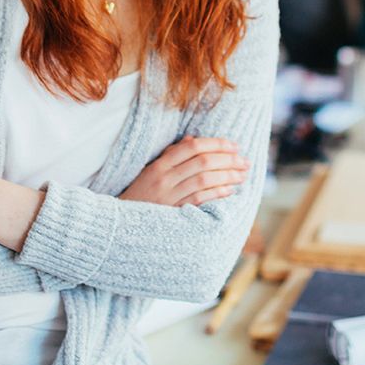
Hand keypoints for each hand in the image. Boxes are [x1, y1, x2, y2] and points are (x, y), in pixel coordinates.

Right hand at [119, 136, 249, 206]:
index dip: (216, 144)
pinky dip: (217, 193)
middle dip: (227, 160)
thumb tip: (193, 139)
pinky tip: (230, 190)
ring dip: (227, 176)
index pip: (192, 147)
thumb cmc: (140, 196)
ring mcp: (168, 196)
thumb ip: (171, 155)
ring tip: (242, 175)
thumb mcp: (150, 171)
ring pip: (203, 180)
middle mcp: (163, 178)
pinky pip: (199, 200)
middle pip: (201, 162)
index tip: (234, 146)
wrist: (119, 226)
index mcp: (159, 165)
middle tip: (245, 161)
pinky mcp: (173, 214)